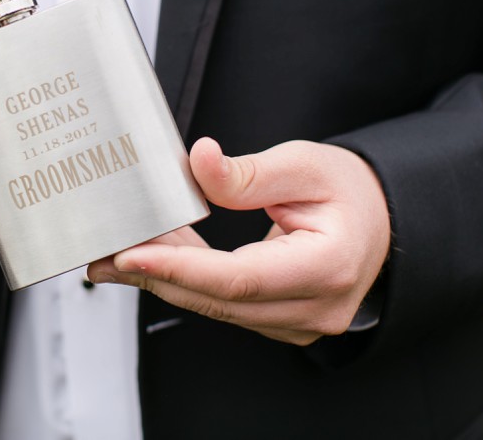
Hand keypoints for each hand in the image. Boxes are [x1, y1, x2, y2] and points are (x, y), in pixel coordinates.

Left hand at [87, 138, 390, 344]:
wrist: (379, 220)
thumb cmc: (350, 192)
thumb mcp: (305, 164)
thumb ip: (249, 172)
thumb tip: (200, 162)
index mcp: (327, 268)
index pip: (239, 279)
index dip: (180, 268)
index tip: (132, 255)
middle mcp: (313, 308)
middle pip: (217, 300)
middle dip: (154, 276)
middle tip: (103, 257)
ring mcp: (295, 321)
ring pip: (214, 306)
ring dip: (163, 279)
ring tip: (115, 256)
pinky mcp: (277, 319)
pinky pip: (222, 304)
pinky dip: (186, 281)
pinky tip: (153, 259)